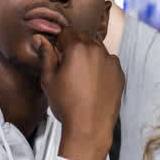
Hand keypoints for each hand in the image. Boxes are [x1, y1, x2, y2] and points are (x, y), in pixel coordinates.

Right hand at [34, 28, 125, 159]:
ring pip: (98, 48)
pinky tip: (93, 82)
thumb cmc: (66, 104)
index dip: (60, 42)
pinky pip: (109, 61)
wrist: (90, 127)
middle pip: (84, 38)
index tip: (57, 53)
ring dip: (89, 54)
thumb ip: (46, 55)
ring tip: (80, 75)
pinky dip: (101, 65)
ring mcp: (111, 61)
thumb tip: (39, 38)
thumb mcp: (49, 79)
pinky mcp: (120, 73)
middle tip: (67, 65)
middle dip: (75, 46)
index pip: (67, 32)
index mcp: (78, 48)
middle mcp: (98, 50)